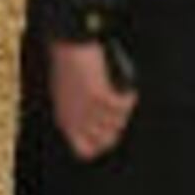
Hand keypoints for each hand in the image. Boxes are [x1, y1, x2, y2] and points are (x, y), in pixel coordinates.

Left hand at [46, 33, 134, 163]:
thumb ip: (78, 109)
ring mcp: (87, 109)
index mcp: (65, 120)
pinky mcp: (98, 96)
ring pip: (117, 123)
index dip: (101, 144)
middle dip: (117, 128)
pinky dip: (128, 100)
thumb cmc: (68, 64)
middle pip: (106, 140)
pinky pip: (122, 107)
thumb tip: (98, 121)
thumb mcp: (67, 92)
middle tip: (120, 111)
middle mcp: (75, 119)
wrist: (67, 45)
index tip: (110, 130)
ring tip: (124, 98)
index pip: (84, 150)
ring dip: (124, 112)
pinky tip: (129, 92)